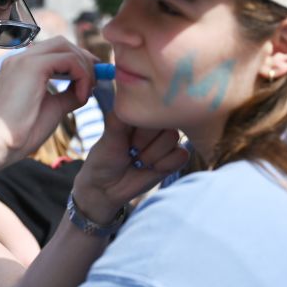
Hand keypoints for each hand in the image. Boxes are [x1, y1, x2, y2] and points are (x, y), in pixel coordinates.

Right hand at [0, 37, 97, 163]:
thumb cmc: (22, 132)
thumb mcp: (53, 107)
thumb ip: (68, 94)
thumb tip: (86, 88)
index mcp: (22, 66)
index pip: (55, 50)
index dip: (78, 60)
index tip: (92, 78)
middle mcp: (21, 57)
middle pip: (62, 43)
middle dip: (84, 58)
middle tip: (97, 79)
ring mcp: (24, 59)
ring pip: (65, 47)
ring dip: (84, 67)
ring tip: (87, 91)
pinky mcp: (32, 66)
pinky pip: (68, 59)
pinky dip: (81, 74)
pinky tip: (81, 95)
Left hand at [71, 112, 188, 222]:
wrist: (107, 187)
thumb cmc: (104, 158)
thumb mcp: (108, 139)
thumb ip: (119, 120)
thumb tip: (129, 99)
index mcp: (139, 111)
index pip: (152, 105)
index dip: (140, 126)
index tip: (126, 138)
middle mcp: (155, 122)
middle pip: (164, 120)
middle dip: (145, 142)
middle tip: (131, 151)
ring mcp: (166, 139)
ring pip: (174, 138)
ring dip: (153, 155)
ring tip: (139, 160)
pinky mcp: (174, 157)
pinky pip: (182, 155)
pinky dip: (165, 164)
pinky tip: (152, 168)